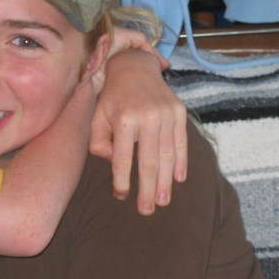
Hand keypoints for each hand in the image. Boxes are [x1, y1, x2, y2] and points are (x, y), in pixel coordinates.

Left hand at [90, 49, 187, 214]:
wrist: (134, 67)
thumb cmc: (111, 97)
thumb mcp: (97, 116)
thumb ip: (99, 143)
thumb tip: (113, 164)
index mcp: (123, 119)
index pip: (122, 158)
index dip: (122, 180)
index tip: (120, 196)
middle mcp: (147, 116)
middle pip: (148, 162)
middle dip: (147, 189)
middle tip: (145, 211)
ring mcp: (166, 114)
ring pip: (167, 155)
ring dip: (165, 182)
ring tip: (162, 202)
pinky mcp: (179, 112)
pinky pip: (182, 142)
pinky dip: (181, 162)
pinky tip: (178, 180)